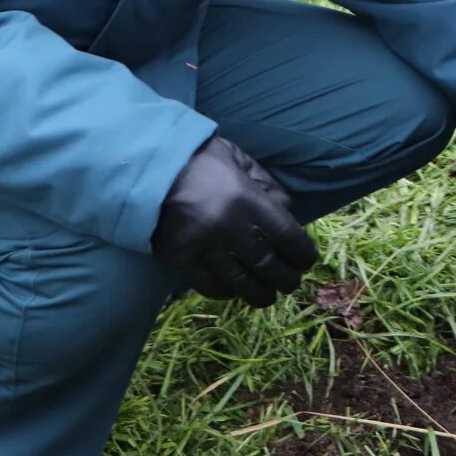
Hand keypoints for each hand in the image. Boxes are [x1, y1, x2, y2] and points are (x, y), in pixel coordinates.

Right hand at [151, 135, 318, 307]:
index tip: (306, 261)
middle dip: (286, 279)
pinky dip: (227, 292)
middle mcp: (230, 229)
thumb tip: (287, 212)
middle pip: (268, 267)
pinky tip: (235, 290)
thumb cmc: (199, 161)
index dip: (303, 254)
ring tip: (267, 295)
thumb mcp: (239, 160)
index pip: (288, 238)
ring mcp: (205, 249)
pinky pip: (211, 287)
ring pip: (242, 284)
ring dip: (260, 294)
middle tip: (290, 282)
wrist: (148, 170)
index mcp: (248, 201)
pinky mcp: (182, 261)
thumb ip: (266, 185)